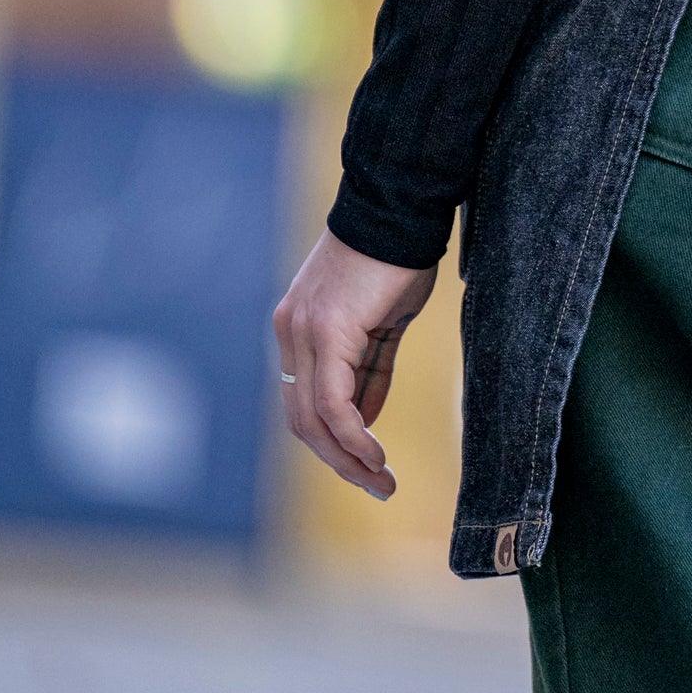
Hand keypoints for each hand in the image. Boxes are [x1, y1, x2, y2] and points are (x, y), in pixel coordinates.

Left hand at [272, 230, 437, 500]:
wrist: (401, 205)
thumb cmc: (399, 256)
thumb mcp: (384, 322)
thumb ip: (369, 370)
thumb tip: (364, 420)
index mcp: (298, 328)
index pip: (305, 401)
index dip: (334, 440)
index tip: (367, 466)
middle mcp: (290, 333)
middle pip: (302, 420)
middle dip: (339, 461)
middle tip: (377, 487)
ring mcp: (301, 333)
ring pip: (313, 419)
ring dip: (347, 459)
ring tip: (381, 482)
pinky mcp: (325, 332)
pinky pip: (333, 403)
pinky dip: (353, 436)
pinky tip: (375, 455)